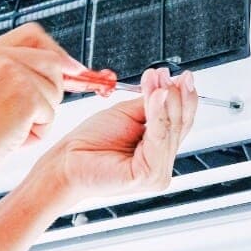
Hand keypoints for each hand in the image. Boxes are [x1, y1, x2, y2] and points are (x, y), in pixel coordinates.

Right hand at [0, 23, 83, 169]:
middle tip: (34, 113)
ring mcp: (11, 72)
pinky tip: (15, 136)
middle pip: (52, 60)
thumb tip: (68, 67)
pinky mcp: (26, 94)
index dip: (56, 50)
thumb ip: (17, 71)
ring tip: (14, 126)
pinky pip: (51, 112)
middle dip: (54, 88)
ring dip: (44, 113)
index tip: (71, 67)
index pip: (33, 34)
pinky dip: (39, 130)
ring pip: (55, 87)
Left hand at [39, 68, 198, 201]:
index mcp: (158, 151)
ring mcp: (158, 173)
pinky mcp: (150, 175)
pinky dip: (158, 114)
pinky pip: (159, 138)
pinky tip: (157, 96)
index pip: (181, 122)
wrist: (66, 163)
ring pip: (171, 129)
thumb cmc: (89, 145)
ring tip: (159, 80)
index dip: (185, 97)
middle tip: (167, 74)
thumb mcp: (126, 115)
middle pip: (180, 125)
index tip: (183, 76)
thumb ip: (150, 106)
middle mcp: (162, 165)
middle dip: (175, 95)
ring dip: (166, 100)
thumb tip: (168, 86)